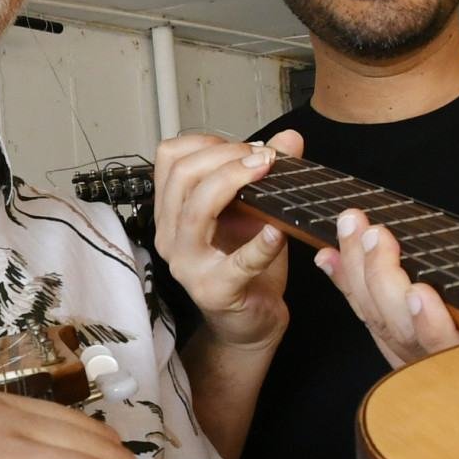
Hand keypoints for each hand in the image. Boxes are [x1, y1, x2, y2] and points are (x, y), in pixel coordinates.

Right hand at [149, 130, 299, 351]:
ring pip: (195, 210)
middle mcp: (171, 235)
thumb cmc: (246, 266)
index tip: (244, 147)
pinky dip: (261, 245)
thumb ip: (267, 173)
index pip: (170, 158)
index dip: (207, 142)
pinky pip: (237, 263)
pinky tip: (278, 232)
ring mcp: (188, 265)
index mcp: (172, 211)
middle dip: (224, 156)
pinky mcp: (215, 291)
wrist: (250, 320)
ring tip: (265, 174)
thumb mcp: (255, 210)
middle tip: (262, 157)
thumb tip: (289, 139)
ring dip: (233, 182)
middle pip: (181, 176)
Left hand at [315, 159, 458, 368]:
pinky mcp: (391, 343)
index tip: (420, 293)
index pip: (451, 342)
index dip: (431, 324)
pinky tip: (328, 257)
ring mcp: (411, 353)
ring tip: (352, 230)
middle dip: (385, 281)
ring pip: (377, 321)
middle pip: (402, 329)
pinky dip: (346, 285)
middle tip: (376, 236)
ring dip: (359, 274)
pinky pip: (363, 315)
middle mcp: (440, 356)